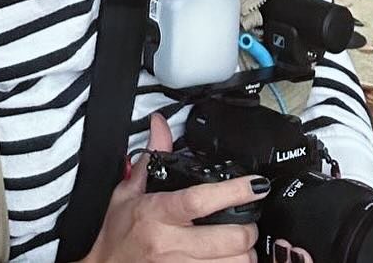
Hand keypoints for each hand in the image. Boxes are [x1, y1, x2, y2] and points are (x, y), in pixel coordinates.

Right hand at [82, 114, 268, 262]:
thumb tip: (161, 124)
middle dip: (248, 228)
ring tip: (241, 245)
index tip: (256, 184)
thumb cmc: (116, 233)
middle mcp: (169, 244)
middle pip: (229, 238)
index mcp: (155, 213)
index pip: (199, 200)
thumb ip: (153, 158)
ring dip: (245, 254)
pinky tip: (229, 260)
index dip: (233, 192)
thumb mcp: (127, 192)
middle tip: (248, 221)